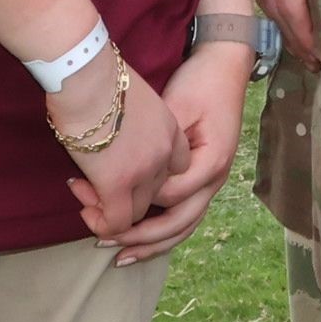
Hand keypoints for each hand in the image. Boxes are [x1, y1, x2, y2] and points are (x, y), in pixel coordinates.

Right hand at [52, 54, 187, 244]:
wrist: (87, 75)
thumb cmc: (97, 76)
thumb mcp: (130, 97)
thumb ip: (131, 120)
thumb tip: (113, 128)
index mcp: (170, 129)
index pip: (173, 167)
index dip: (146, 175)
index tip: (120, 169)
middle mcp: (164, 152)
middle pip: (153, 191)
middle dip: (124, 194)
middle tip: (92, 184)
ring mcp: (145, 170)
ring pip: (136, 212)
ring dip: (109, 210)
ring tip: (85, 194)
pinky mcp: (119, 184)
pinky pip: (117, 222)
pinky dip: (101, 223)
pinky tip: (85, 208)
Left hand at [104, 42, 252, 264]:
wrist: (224, 64)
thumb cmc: (199, 83)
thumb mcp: (175, 108)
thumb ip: (156, 148)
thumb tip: (128, 180)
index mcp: (211, 162)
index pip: (168, 197)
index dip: (132, 203)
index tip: (95, 199)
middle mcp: (215, 178)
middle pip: (177, 223)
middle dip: (139, 238)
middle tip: (102, 240)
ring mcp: (212, 181)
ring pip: (183, 227)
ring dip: (151, 245)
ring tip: (119, 256)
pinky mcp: (203, 178)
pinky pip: (184, 215)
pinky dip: (162, 233)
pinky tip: (140, 243)